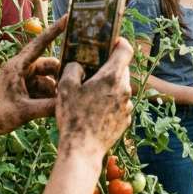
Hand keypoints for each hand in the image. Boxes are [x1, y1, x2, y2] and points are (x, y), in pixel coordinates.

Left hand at [0, 16, 66, 137]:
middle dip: (60, 74)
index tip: (68, 18)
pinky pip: (41, 90)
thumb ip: (48, 107)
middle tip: (74, 83)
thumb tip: (70, 103)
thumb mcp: (24, 112)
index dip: (55, 30)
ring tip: (63, 103)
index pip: (40, 43)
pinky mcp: (21, 91)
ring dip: (54, 90)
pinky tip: (55, 109)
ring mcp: (21, 80)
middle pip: (48, 65)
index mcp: (17, 66)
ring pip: (46, 80)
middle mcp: (20, 69)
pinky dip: (48, 97)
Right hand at [55, 38, 133, 156]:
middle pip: (122, 69)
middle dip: (109, 67)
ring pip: (120, 87)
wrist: (82, 150)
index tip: (110, 42)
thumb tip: (79, 65)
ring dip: (109, 87)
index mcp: (112, 77)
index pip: (126, 49)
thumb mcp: (65, 87)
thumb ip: (73, 68)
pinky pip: (120, 104)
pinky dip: (110, 103)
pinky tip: (94, 111)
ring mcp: (127, 106)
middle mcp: (124, 89)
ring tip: (90, 95)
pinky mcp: (126, 120)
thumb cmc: (73, 117)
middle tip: (91, 71)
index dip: (119, 42)